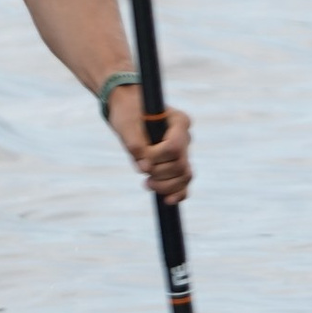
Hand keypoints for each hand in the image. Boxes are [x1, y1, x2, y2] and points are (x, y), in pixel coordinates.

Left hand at [106, 84, 191, 202]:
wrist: (128, 111)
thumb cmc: (127, 112)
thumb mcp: (126, 124)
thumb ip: (135, 144)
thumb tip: (145, 168)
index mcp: (179, 121)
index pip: (174, 147)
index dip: (156, 157)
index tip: (141, 154)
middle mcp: (185, 137)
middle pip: (180, 165)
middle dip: (159, 173)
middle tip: (141, 168)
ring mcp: (183, 151)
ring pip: (185, 176)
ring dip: (165, 185)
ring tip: (147, 183)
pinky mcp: (176, 163)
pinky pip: (184, 182)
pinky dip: (178, 193)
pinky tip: (167, 201)